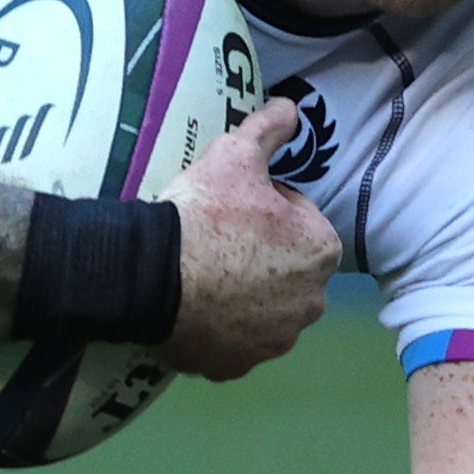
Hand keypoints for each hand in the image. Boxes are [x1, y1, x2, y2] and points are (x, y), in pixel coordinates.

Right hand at [150, 97, 339, 379]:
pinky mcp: (239, 366)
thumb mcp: (234, 156)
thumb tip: (291, 107)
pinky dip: (220, 327)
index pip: (298, 220)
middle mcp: (311, 303)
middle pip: (285, 268)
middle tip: (215, 239)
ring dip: (243, 293)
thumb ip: (268, 130)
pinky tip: (194, 306)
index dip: (265, 208)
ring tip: (201, 273)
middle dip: (260, 255)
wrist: (152, 277)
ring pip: (262, 308)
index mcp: (321, 250)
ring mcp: (275, 341)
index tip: (232, 207)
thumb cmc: (204, 215)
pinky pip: (233, 340)